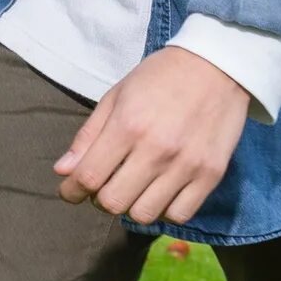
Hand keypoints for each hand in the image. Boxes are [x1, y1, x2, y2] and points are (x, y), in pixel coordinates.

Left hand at [54, 47, 251, 224]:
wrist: (217, 66)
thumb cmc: (160, 77)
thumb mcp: (116, 96)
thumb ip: (88, 135)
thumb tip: (63, 171)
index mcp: (127, 126)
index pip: (88, 177)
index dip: (71, 191)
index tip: (70, 191)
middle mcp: (156, 150)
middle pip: (113, 203)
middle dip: (99, 199)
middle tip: (104, 186)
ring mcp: (186, 165)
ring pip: (144, 215)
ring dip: (130, 207)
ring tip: (133, 189)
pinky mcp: (211, 175)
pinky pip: (179, 215)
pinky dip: (163, 211)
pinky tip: (159, 194)